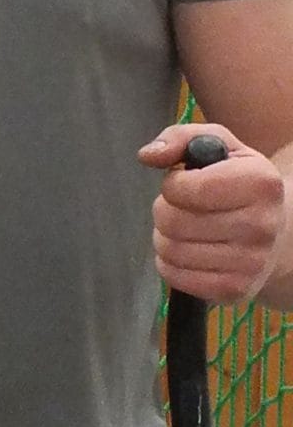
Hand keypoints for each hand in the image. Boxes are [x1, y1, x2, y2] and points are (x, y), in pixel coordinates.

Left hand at [140, 123, 285, 302]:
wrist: (279, 232)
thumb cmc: (239, 182)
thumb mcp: (219, 145)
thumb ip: (180, 137)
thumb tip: (147, 155)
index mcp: (260, 183)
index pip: (186, 188)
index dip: (173, 184)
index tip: (185, 181)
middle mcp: (261, 225)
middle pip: (173, 221)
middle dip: (165, 210)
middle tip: (181, 207)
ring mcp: (251, 262)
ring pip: (170, 250)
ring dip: (165, 236)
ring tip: (185, 228)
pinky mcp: (236, 290)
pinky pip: (175, 276)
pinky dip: (169, 262)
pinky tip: (187, 250)